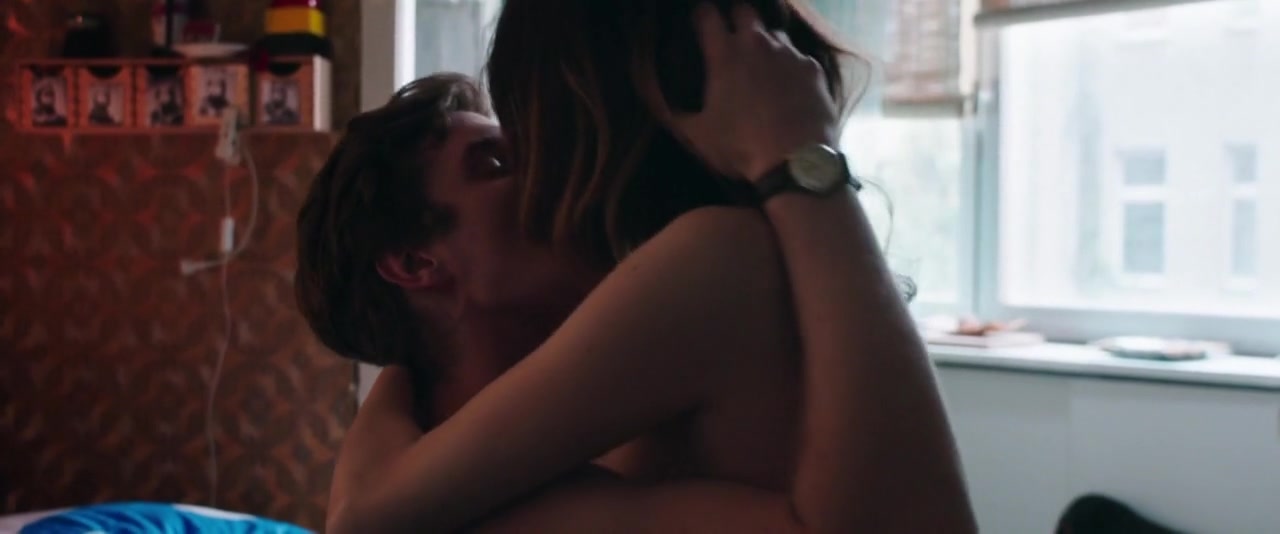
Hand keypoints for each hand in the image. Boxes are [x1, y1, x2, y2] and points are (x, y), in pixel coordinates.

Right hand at [653, 3, 840, 181]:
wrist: (795, 163)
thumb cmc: (740, 147)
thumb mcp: (697, 135)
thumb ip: (675, 114)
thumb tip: (661, 104)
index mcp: (724, 55)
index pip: (706, 15)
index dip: (700, 17)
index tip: (698, 26)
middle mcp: (758, 43)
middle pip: (744, 11)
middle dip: (735, 21)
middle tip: (731, 42)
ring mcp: (789, 54)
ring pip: (774, 33)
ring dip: (765, 44)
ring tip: (763, 67)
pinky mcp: (813, 69)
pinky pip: (799, 58)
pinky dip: (791, 68)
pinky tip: (790, 88)